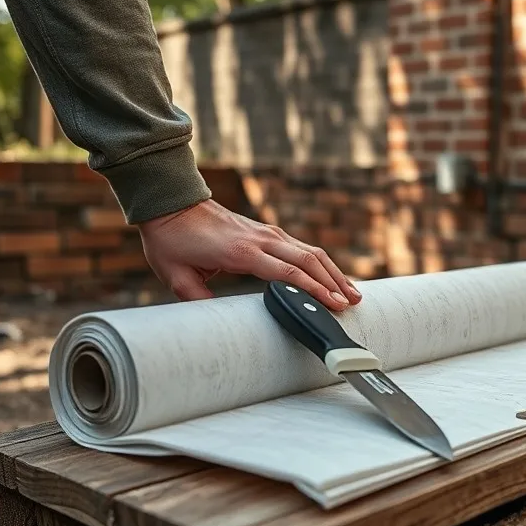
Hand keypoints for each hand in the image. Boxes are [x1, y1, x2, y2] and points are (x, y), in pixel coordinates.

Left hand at [137, 199, 361, 308]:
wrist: (173, 202)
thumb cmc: (172, 240)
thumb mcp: (175, 275)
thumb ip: (197, 299)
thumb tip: (216, 323)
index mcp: (242, 251)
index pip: (288, 273)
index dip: (313, 290)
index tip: (333, 305)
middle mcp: (262, 239)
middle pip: (309, 261)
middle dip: (334, 284)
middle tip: (352, 304)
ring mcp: (267, 233)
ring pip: (311, 252)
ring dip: (333, 272)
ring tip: (352, 293)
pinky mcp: (268, 232)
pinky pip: (302, 247)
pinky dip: (321, 263)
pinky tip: (331, 276)